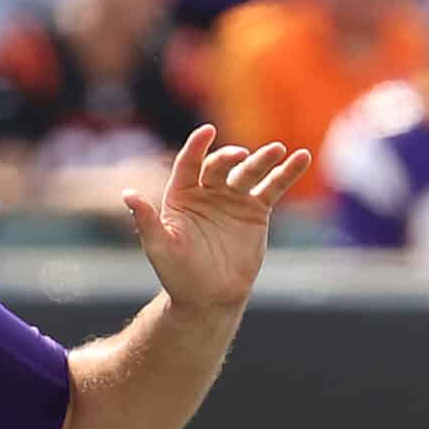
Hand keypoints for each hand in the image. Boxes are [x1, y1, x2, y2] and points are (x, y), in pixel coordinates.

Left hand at [122, 126, 311, 311]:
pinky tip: (301, 158)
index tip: (206, 132)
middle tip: (240, 157)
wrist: (209, 296)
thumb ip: (146, 220)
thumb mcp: (159, 247)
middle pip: (220, 166)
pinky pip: (273, 187)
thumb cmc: (178, 273)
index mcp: (181, 194)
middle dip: (229, 158)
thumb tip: (127, 194)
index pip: (188, 163)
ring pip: (249, 172)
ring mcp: (233, 198)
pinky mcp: (256, 210)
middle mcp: (207, 191)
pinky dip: (287, 172)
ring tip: (277, 150)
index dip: (196, 147)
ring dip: (263, 159)